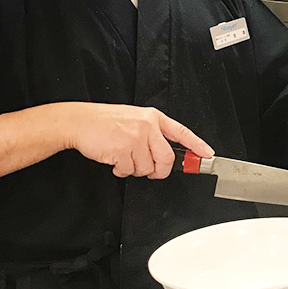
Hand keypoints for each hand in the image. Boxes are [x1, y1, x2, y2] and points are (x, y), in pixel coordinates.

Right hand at [65, 103, 213, 178]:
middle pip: (166, 158)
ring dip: (135, 169)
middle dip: (159, 170)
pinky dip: (122, 170)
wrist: (80, 121)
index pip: (181, 132)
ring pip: (147, 168)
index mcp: (152, 117)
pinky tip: (114, 159)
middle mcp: (147, 126)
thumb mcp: (134, 118)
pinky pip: (129, 171)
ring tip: (123, 157)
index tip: (208, 154)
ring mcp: (134, 138)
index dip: (197, 145)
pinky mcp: (122, 150)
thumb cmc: (104, 121)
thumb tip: (165, 154)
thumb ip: (151, 133)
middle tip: (151, 171)